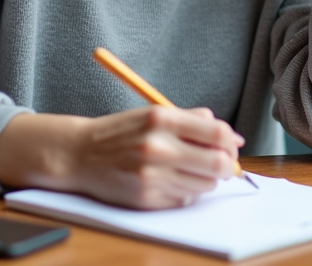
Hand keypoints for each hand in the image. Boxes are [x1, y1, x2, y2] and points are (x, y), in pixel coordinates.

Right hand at [0, 107, 243, 208]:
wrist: (79, 153)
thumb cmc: (122, 132)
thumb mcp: (155, 113)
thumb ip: (193, 120)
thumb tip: (231, 136)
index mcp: (162, 119)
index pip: (217, 134)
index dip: (231, 142)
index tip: (232, 145)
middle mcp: (158, 147)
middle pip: (218, 164)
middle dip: (227, 166)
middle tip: (224, 164)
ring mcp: (152, 175)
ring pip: (205, 185)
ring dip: (206, 179)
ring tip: (189, 169)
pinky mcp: (146, 198)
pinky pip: (183, 198)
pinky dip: (184, 190)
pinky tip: (168, 180)